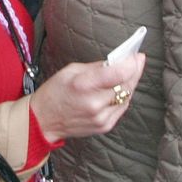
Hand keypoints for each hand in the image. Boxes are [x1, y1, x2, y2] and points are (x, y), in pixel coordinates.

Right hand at [30, 52, 145, 141]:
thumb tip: (119, 61)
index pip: (118, 73)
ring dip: (130, 83)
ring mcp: (101, 117)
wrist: (43, 120)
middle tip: (137, 60)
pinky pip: (122, 107)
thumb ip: (97, 67)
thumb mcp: (71, 70)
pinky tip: (120, 88)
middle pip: (126, 85)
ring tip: (130, 72)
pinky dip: (123, 97)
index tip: (136, 56)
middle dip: (134, 71)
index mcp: (83, 85)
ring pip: (127, 97)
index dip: (131, 64)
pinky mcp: (104, 126)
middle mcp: (94, 103)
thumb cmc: (54, 93)